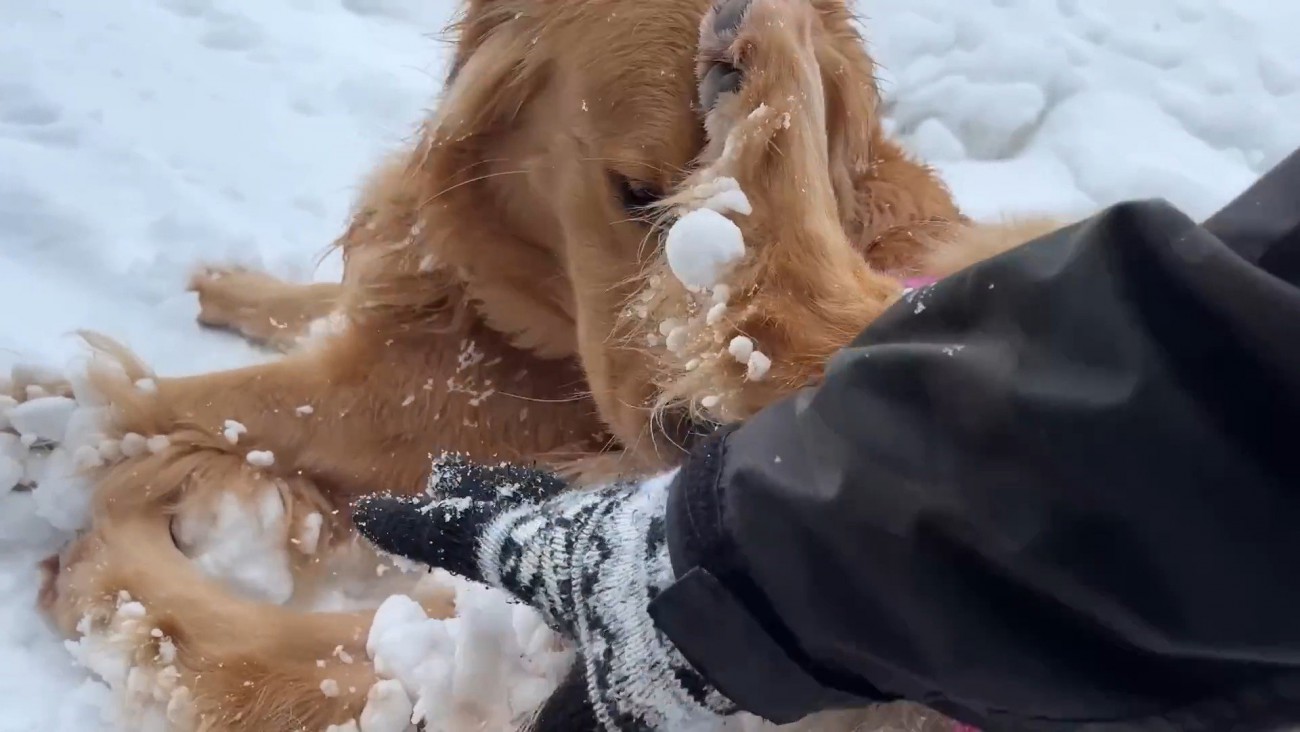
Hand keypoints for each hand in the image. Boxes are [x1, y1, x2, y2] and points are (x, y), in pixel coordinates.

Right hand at [352, 454, 737, 730]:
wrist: (758, 569)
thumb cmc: (657, 627)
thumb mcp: (611, 695)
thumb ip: (571, 718)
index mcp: (538, 556)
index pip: (462, 540)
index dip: (418, 530)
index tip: (373, 511)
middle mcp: (573, 523)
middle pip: (511, 498)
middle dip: (476, 491)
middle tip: (449, 474)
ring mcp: (625, 512)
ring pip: (562, 500)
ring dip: (533, 498)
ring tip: (522, 495)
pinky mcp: (672, 514)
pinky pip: (607, 511)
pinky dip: (586, 516)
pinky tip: (603, 526)